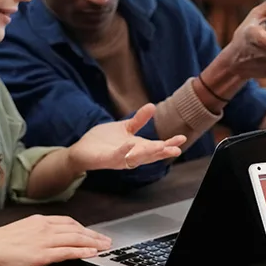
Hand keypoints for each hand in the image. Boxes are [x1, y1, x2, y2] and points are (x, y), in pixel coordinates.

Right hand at [0, 215, 112, 265]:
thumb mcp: (21, 229)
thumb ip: (37, 231)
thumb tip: (50, 236)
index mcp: (40, 220)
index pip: (68, 222)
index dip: (84, 228)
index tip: (93, 233)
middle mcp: (45, 227)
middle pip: (77, 229)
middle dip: (94, 235)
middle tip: (107, 240)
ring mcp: (44, 240)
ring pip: (76, 239)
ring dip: (93, 243)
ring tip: (105, 247)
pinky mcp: (42, 254)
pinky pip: (67, 252)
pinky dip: (82, 252)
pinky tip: (92, 253)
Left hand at [67, 103, 185, 172]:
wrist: (82, 150)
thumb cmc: (104, 141)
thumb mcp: (125, 128)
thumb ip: (139, 120)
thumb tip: (153, 106)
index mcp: (137, 148)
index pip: (156, 148)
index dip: (169, 144)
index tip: (182, 138)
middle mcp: (131, 156)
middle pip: (150, 155)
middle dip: (163, 152)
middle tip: (177, 149)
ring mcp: (120, 159)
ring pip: (137, 158)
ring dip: (148, 152)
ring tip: (160, 146)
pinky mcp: (107, 160)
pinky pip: (117, 156)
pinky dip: (125, 151)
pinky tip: (131, 143)